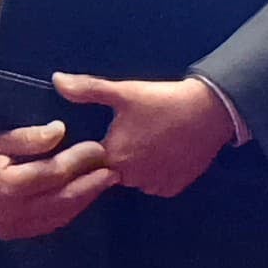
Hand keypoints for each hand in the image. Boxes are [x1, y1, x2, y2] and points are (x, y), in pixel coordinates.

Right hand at [0, 120, 114, 240]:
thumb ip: (27, 138)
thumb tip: (60, 131)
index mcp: (7, 185)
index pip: (55, 173)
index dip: (80, 161)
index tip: (98, 148)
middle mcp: (12, 212)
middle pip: (64, 200)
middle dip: (92, 185)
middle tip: (114, 171)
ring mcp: (12, 227)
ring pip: (59, 216)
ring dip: (84, 200)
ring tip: (103, 183)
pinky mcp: (11, 233)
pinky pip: (48, 225)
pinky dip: (68, 211)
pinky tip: (81, 198)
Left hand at [50, 73, 236, 200]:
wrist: (211, 110)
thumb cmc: (163, 100)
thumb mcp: (124, 92)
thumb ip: (87, 89)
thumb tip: (56, 80)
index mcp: (114, 156)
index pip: (91, 162)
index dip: (97, 148)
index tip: (109, 133)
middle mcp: (131, 178)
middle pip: (114, 172)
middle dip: (119, 156)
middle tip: (136, 132)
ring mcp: (155, 185)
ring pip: (135, 179)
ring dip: (138, 167)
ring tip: (151, 141)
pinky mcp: (174, 187)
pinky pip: (156, 184)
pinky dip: (157, 173)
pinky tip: (165, 153)